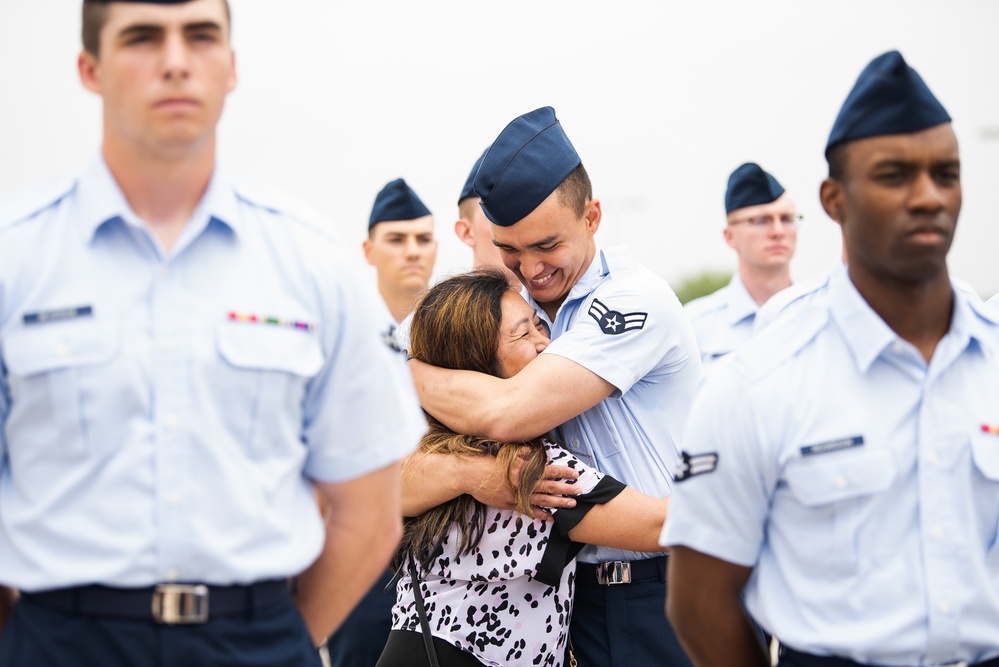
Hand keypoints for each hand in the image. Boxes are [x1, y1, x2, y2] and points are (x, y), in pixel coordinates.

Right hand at [465, 446, 580, 518]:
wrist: (469, 475)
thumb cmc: (486, 461)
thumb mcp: (505, 455)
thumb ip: (520, 454)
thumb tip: (531, 451)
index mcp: (523, 469)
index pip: (548, 471)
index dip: (562, 472)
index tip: (575, 473)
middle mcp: (522, 484)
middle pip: (549, 487)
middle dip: (566, 490)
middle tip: (580, 492)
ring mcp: (517, 496)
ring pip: (542, 501)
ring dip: (558, 503)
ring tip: (571, 505)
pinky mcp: (509, 504)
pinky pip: (528, 510)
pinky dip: (540, 514)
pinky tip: (550, 517)